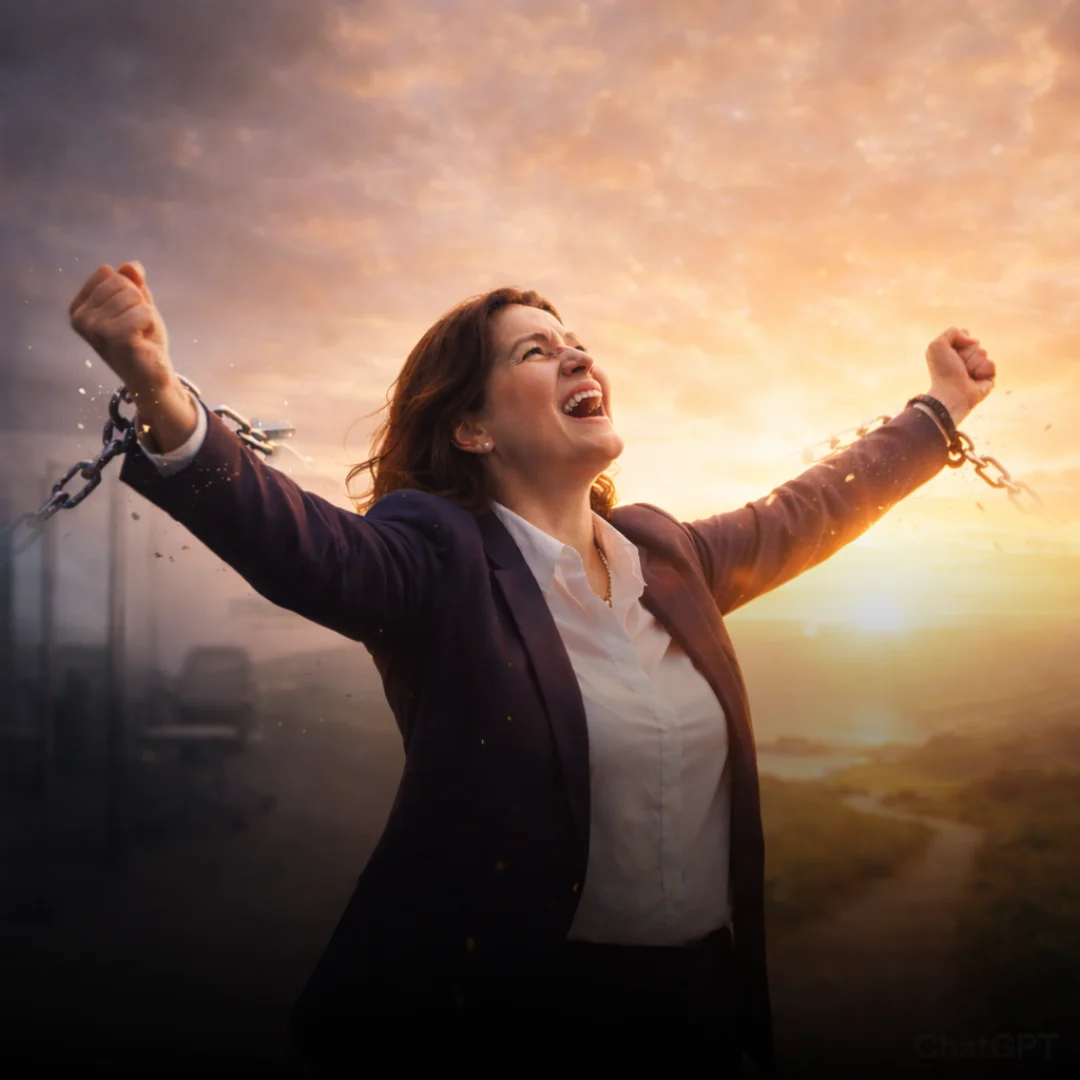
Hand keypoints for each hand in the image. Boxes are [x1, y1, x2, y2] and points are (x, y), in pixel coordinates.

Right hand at [68, 261, 176, 396]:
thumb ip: (133, 281)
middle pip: (120, 282)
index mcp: (78, 307)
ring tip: (139, 333)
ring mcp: (94, 329)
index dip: (129, 290)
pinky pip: (142, 311)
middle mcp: (79, 318)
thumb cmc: (142, 338)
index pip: (107, 273)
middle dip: (138, 301)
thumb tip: (132, 266)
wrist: (151, 375)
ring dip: (145, 314)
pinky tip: (143, 339)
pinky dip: (150, 322)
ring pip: (132, 295)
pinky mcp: (114, 338)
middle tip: (137, 326)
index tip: (128, 314)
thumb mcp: (137, 303)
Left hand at [924, 326, 995, 425]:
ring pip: (983, 353)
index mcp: (952, 352)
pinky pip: (991, 364)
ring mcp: (976, 368)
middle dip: (967, 353)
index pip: (965, 335)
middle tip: (958, 366)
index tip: (951, 353)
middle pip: (975, 343)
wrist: (952, 393)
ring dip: (973, 363)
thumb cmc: (943, 371)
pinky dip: (982, 371)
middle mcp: (964, 359)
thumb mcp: (937, 345)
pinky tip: (974, 380)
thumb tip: (972, 340)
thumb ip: (952, 332)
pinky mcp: (988, 377)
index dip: (960, 342)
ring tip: (965, 374)